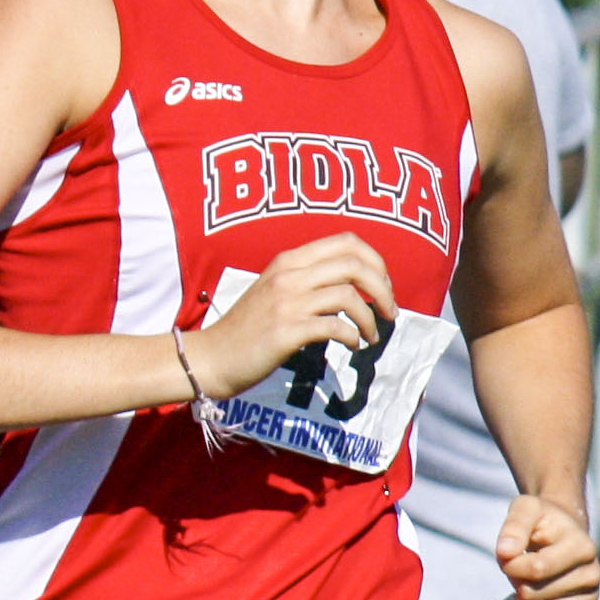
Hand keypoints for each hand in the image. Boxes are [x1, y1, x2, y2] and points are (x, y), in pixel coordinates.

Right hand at [182, 236, 394, 396]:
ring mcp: (286, 303)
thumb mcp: (274, 291)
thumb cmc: (246, 329)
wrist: (211, 358)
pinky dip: (353, 336)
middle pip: (355, 265)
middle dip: (383, 289)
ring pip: (349, 295)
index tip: (381, 286)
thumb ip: (307, 281)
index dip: (376, 261)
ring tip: (371, 335)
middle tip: (389, 312)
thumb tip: (352, 287)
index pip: (347, 242)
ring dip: (370, 318)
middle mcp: (288, 276)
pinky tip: (352, 345)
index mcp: (288, 261)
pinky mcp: (286, 331)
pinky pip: (336, 326)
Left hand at [499, 493, 599, 599]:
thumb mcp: (525, 510)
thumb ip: (514, 527)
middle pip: (533, 596)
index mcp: (582, 548)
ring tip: (524, 588)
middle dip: (516, 584)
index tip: (507, 556)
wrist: (562, 535)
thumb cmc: (540, 523)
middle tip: (520, 572)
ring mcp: (590, 598)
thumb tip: (506, 552)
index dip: (510, 566)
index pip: (535, 570)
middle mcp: (592, 575)